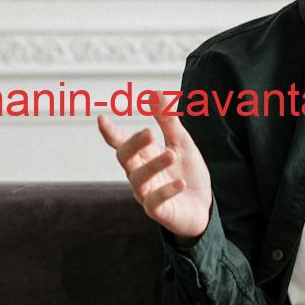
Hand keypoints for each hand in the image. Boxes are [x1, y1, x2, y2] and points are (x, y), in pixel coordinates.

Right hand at [97, 103, 213, 240]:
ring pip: (139, 179)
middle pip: (125, 158)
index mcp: (143, 156)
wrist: (203, 207)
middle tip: (149, 132)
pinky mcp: (159, 212)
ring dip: (154, 166)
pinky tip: (180, 183)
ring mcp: (147, 194)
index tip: (102, 119)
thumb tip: (155, 92)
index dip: (111, 133)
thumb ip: (168, 121)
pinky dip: (167, 191)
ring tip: (172, 155)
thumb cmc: (187, 173)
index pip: (122, 143)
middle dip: (133, 144)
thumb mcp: (181, 143)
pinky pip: (156, 202)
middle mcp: (140, 174)